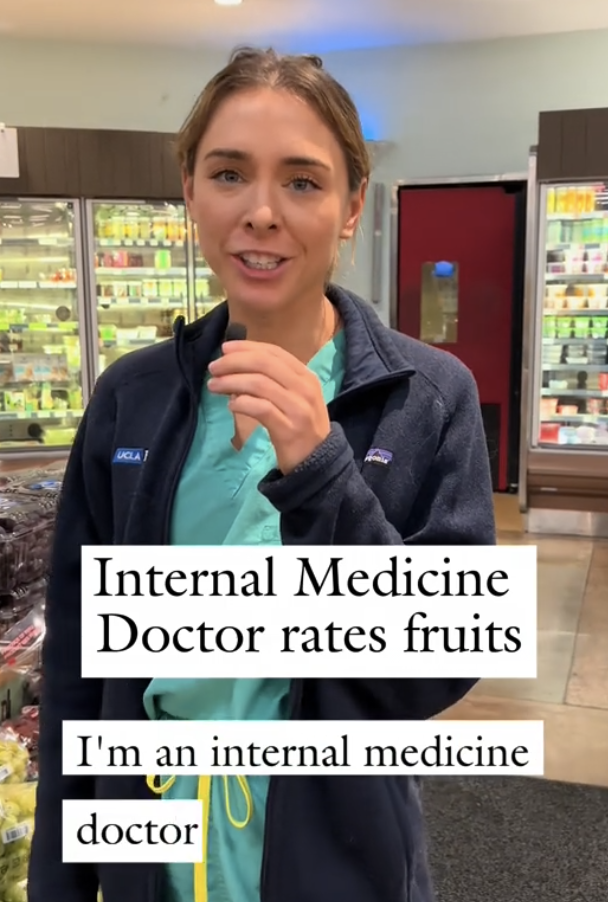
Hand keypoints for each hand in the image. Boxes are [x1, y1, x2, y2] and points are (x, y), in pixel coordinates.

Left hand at [207, 340, 330, 473]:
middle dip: (234, 362)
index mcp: (306, 376)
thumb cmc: (301, 425)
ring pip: (259, 384)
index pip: (274, 352)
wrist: (318, 461)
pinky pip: (261, 409)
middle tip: (213, 368)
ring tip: (214, 386)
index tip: (224, 349)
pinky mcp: (288, 429)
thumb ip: (273, 381)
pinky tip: (230, 406)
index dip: (247, 347)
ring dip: (232, 382)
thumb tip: (236, 368)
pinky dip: (242, 404)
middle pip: (264, 364)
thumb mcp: (294, 397)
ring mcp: (298, 408)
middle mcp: (304, 388)